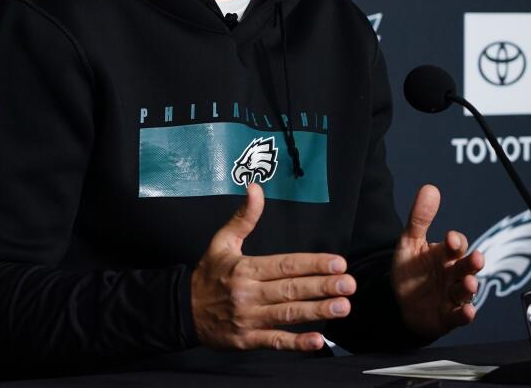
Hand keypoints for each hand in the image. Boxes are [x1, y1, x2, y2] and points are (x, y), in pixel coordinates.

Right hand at [190, 183, 353, 350]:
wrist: (182, 311)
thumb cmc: (207, 275)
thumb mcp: (221, 242)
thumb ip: (243, 217)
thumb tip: (255, 188)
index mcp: (245, 268)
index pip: (285, 265)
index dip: (312, 263)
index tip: (338, 262)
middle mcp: (248, 293)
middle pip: (290, 289)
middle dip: (322, 286)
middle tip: (348, 283)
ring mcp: (247, 319)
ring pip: (287, 314)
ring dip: (317, 311)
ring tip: (342, 306)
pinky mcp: (246, 340)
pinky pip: (274, 341)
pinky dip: (296, 343)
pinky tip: (317, 340)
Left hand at [391, 184, 484, 338]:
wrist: (401, 303)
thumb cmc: (411, 271)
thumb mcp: (410, 243)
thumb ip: (420, 218)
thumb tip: (430, 188)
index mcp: (444, 255)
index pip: (457, 245)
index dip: (455, 242)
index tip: (449, 239)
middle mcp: (452, 274)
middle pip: (466, 267)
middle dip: (471, 263)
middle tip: (476, 259)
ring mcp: (451, 296)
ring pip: (465, 291)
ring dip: (469, 287)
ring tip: (469, 284)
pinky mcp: (448, 316)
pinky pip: (459, 316)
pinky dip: (465, 315)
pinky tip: (468, 312)